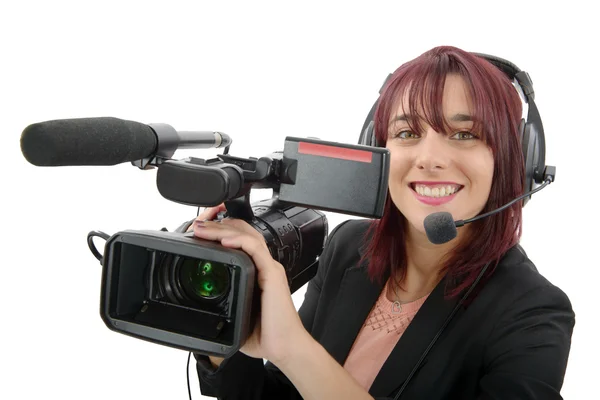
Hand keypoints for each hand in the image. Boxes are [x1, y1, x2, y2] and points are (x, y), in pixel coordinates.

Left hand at [191, 205, 308, 364]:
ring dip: (223, 228)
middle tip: (197, 223)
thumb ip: (223, 303)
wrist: (285, 346)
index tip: (200, 230)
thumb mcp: (236, 313)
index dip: (220, 230)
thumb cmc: (265, 333)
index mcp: (256, 270)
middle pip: (242, 231)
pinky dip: (239, 240)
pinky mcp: (272, 274)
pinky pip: (256, 249)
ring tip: (203, 228)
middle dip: (218, 223)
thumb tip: (202, 307)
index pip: (239, 240)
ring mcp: (269, 267)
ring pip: (247, 235)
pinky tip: (224, 239)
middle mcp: (263, 265)